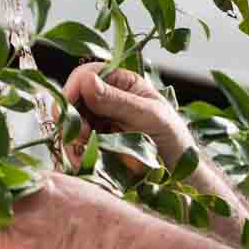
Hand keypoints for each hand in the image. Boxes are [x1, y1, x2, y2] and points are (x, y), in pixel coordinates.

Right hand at [62, 62, 192, 171]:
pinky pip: (74, 147)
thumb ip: (118, 101)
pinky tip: (88, 163)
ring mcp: (98, 123)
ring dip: (72, 140)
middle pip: (71, 101)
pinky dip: (76, 155)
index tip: (68, 108)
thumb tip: (87, 82)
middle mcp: (105, 100)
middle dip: (71, 119)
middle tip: (82, 137)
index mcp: (121, 83)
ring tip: (89, 153)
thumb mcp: (149, 116)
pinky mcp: (94, 146)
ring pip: (69, 126)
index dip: (73, 88)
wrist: (180, 174)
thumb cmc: (173, 138)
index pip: (86, 75)